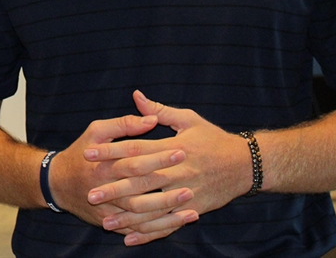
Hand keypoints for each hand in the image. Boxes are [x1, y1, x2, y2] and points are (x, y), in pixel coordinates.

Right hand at [48, 113, 197, 244]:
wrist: (57, 184)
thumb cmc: (80, 153)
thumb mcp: (96, 131)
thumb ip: (124, 124)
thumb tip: (151, 119)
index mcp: (104, 164)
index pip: (135, 160)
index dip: (158, 156)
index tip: (181, 151)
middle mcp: (105, 188)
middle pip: (140, 190)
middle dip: (166, 189)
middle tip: (191, 184)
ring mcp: (108, 209)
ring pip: (140, 216)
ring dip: (167, 215)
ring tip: (192, 209)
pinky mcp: (112, 223)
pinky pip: (137, 230)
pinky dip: (158, 230)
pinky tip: (178, 224)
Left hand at [85, 90, 251, 243]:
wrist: (246, 164)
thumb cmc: (213, 139)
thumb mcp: (188, 119)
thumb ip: (159, 111)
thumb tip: (136, 96)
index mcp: (173, 148)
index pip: (135, 150)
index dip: (110, 152)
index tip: (88, 153)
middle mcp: (177, 172)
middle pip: (140, 182)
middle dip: (113, 189)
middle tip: (90, 194)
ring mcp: (185, 193)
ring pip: (151, 208)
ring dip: (127, 217)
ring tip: (104, 222)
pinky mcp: (192, 209)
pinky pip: (167, 224)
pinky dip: (148, 233)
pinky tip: (130, 239)